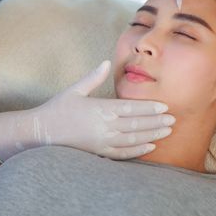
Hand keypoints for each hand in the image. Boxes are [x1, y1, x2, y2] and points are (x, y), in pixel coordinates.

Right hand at [0, 61, 174, 161]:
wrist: (42, 132)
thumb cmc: (58, 108)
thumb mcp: (74, 89)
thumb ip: (93, 77)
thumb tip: (106, 62)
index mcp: (100, 109)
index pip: (131, 108)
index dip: (149, 108)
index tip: (165, 106)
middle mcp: (104, 126)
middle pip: (137, 124)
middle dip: (157, 122)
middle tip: (173, 119)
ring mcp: (102, 142)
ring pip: (134, 139)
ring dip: (152, 135)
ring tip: (167, 131)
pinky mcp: (99, 153)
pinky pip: (123, 154)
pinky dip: (138, 151)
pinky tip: (150, 147)